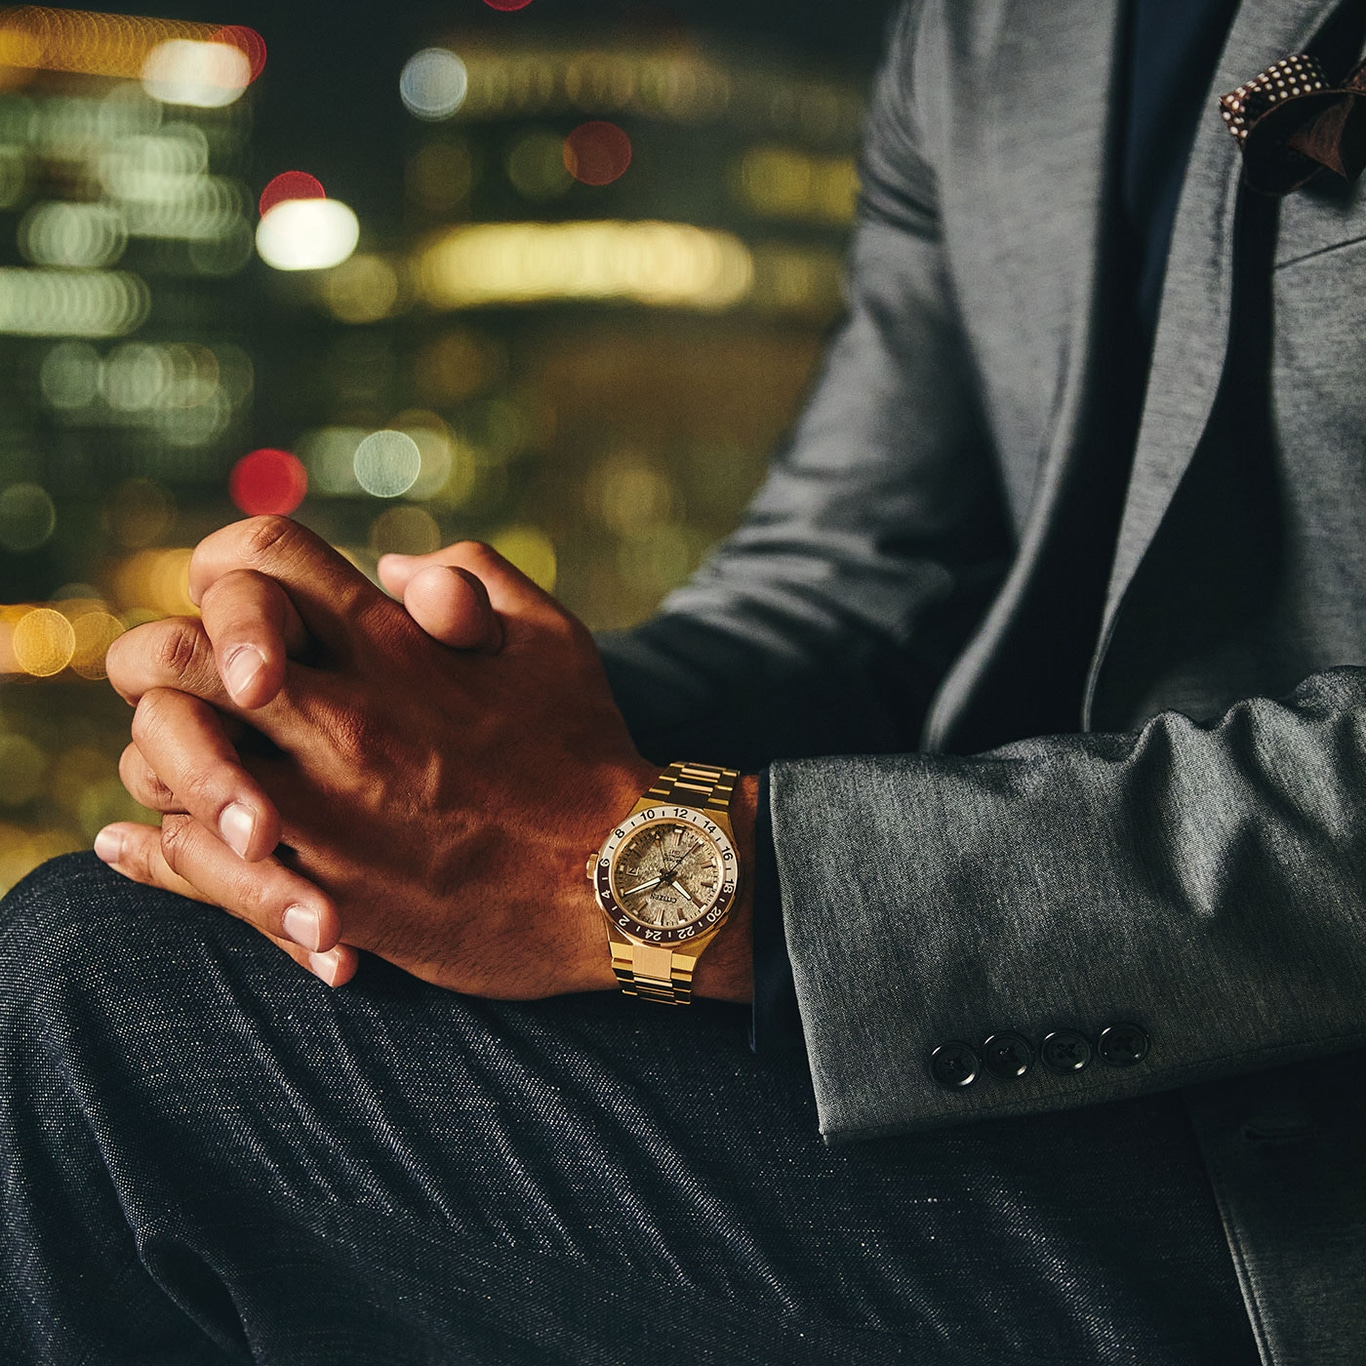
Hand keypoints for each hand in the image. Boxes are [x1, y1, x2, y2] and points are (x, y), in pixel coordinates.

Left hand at [100, 517, 754, 1000]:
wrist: (625, 882)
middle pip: (172, 653)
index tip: (244, 604)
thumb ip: (471, 577)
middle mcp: (346, 719)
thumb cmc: (589, 751)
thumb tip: (393, 572)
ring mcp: (327, 810)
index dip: (227, 565)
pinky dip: (151, 851)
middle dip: (158, 657)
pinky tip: (137, 843)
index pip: (256, 557)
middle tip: (190, 688)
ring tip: (191, 767)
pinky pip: (192, 867)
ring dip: (163, 757)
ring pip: (166, 763)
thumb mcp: (550, 635)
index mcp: (394, 648)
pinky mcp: (325, 892)